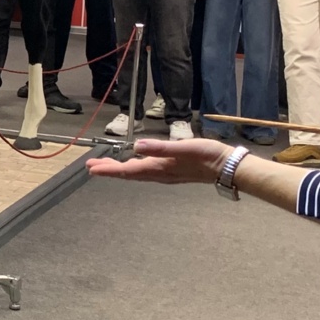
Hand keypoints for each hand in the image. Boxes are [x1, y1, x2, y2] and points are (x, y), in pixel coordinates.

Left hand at [87, 136, 229, 183]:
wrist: (227, 167)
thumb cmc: (207, 156)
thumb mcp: (184, 148)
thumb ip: (161, 148)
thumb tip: (137, 146)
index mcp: (159, 168)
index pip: (128, 170)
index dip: (109, 170)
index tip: (92, 169)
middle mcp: (159, 173)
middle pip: (129, 173)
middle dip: (110, 170)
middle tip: (91, 167)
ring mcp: (165, 174)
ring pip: (136, 173)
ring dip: (119, 170)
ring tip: (105, 166)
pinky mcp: (171, 171)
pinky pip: (146, 171)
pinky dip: (133, 168)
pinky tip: (134, 164)